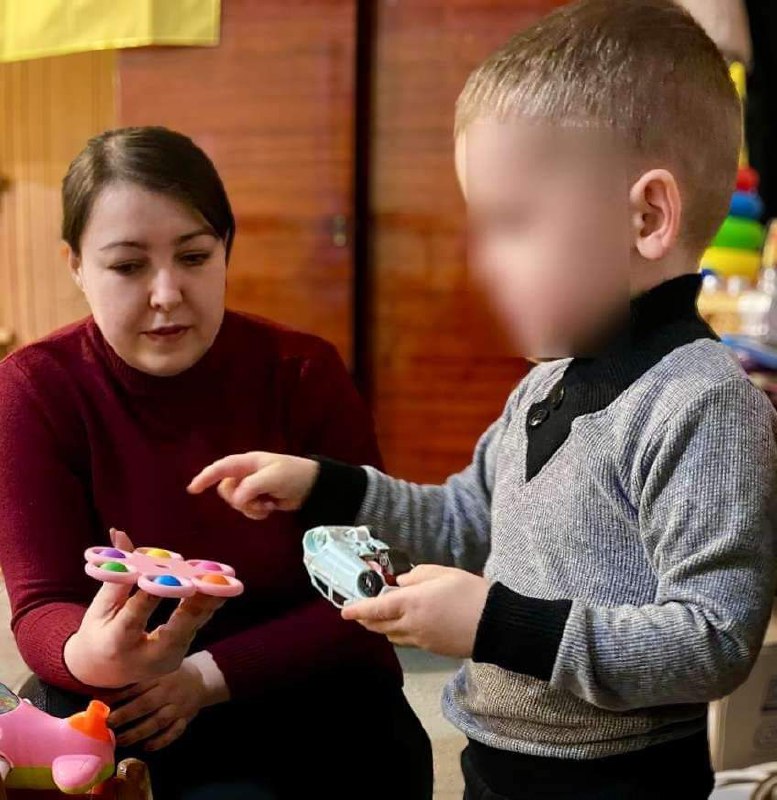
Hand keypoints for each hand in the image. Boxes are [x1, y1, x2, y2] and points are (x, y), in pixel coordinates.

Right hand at [64, 529, 225, 687]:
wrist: (103, 673)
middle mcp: (145, 657)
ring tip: (224, 576)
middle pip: (175, 628)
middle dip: (195, 601)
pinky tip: (219, 584)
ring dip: (209, 598)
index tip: (166, 572)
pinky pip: (195, 625)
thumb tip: (119, 533)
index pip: (136, 615)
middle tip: (212, 577)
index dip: (151, 594)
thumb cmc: (100, 630)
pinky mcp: (178, 656)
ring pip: (192, 626)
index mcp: (116, 643)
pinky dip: (206, 603)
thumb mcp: (101, 605)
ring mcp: (166, 660)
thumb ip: (116, 572)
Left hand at [107, 653, 222, 751]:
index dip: (119, 696)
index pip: (138, 686)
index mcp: (160, 675)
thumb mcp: (157, 671)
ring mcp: (179, 706)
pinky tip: (147, 746)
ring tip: (121, 740)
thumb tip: (101, 693)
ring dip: (139, 732)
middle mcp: (169, 690)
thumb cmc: (170, 675)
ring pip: (158, 721)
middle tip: (109, 724)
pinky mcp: (186, 719)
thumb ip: (135, 681)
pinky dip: (161, 741)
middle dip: (126, 715)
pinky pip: (174, 732)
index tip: (102, 705)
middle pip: (147, 704)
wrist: (202, 679)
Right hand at [187, 452, 319, 520]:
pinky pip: (247, 509)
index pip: (221, 468)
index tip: (193, 490)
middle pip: (226, 490)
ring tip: (268, 505)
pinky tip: (271, 508)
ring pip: (236, 502)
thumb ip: (251, 487)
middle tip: (257, 501)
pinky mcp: (258, 499)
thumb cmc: (293, 475)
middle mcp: (246, 474)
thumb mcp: (272, 478)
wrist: (312, 486)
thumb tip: (236, 500)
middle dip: (239, 500)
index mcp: (247, 463)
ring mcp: (251, 487)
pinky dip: (257, 512)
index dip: (205, 477)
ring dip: (250, 508)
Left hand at [341, 565, 489, 657]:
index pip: (376, 608)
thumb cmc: (470, 594)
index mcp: (411, 603)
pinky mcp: (431, 649)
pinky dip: (398, 633)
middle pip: (379, 626)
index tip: (345, 610)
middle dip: (366, 620)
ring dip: (382, 627)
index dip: (358, 609)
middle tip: (359, 613)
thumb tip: (401, 581)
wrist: (494, 625)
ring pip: (392, 636)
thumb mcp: (443, 573)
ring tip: (380, 617)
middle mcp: (411, 625)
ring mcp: (421, 640)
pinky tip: (405, 625)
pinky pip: (407, 642)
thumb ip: (417, 575)